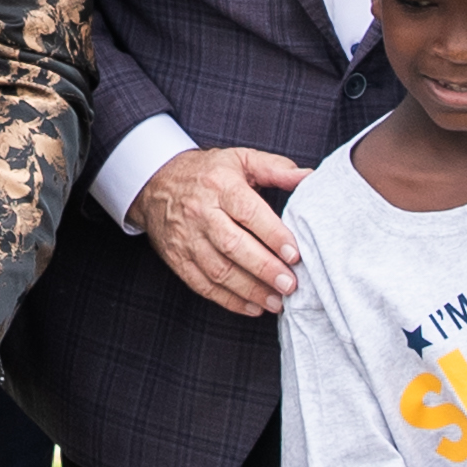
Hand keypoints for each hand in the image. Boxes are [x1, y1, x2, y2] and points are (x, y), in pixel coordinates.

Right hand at [137, 145, 310, 318]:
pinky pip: (203, 285)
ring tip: (277, 301)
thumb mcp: (240, 159)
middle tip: (290, 284)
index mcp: (220, 185)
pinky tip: (252, 306)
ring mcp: (186, 239)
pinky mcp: (177, 259)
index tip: (294, 254)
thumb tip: (308, 178)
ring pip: (218, 270)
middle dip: (264, 269)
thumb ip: (276, 169)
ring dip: (250, 290)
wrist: (157, 182)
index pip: (248, 212)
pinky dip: (229, 300)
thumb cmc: (208, 173)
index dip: (272, 234)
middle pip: (233, 245)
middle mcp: (201, 213)